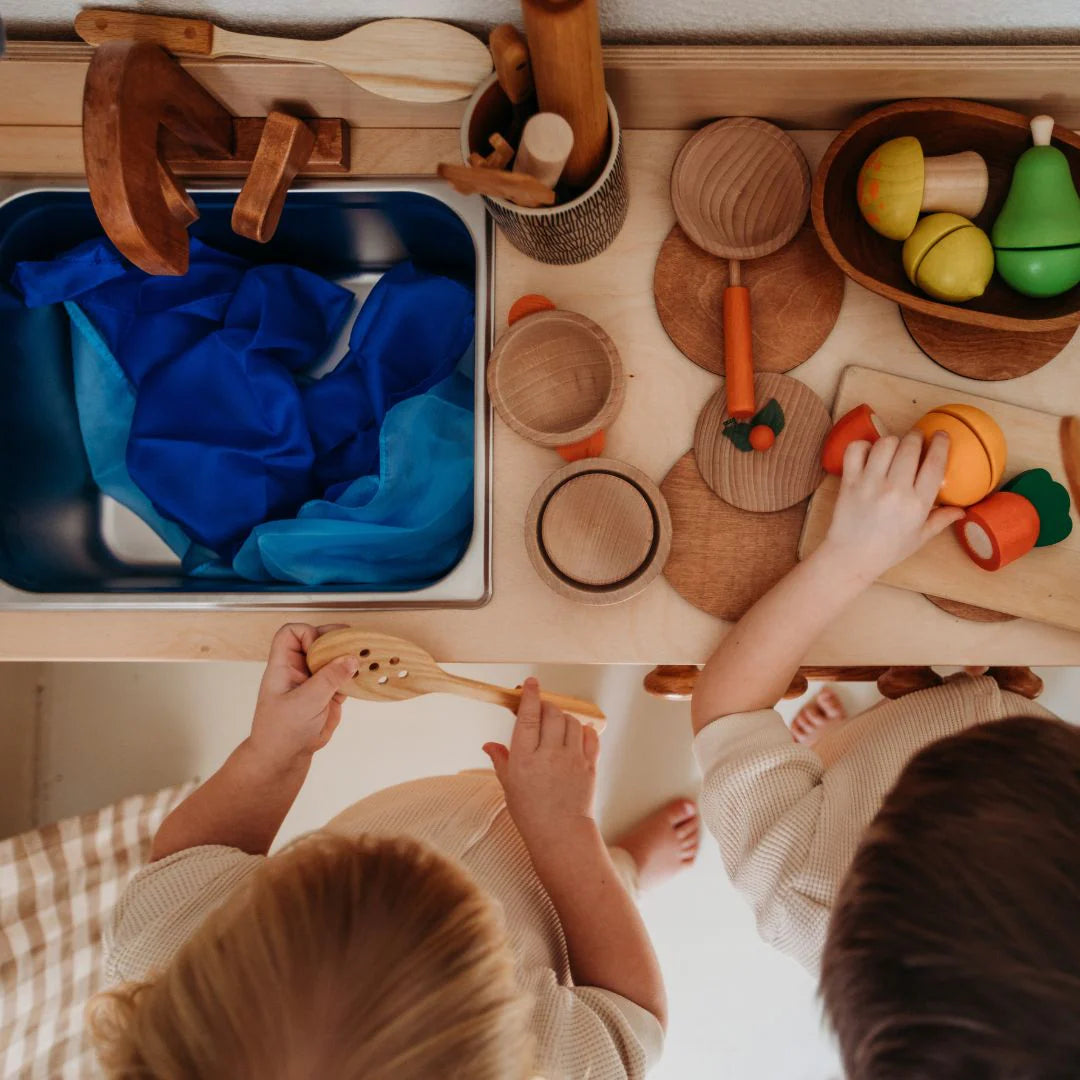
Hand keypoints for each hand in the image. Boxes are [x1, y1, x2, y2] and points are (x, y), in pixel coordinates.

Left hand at [248, 623, 359, 770]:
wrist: (285, 757)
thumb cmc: (282, 730)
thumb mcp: (306, 701)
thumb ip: (329, 678)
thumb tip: (351, 658)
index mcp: (284, 665)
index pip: (292, 633)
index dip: (309, 634)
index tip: (322, 650)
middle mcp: (299, 669)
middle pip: (318, 641)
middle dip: (336, 641)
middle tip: (356, 645)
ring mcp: (314, 681)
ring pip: (333, 659)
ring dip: (349, 658)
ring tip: (366, 659)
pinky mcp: (328, 694)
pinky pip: (343, 677)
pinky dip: (354, 676)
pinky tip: (363, 678)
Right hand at [483, 678, 599, 844]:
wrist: (560, 834)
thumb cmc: (530, 812)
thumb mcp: (508, 785)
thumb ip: (500, 760)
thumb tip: (488, 745)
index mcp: (524, 759)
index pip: (529, 717)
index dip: (530, 696)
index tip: (531, 683)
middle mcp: (549, 755)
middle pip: (552, 714)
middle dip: (546, 706)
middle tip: (541, 709)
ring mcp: (572, 759)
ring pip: (571, 722)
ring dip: (563, 717)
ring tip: (556, 725)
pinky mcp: (589, 766)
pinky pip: (590, 737)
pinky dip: (583, 730)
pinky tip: (575, 734)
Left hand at [823, 430, 963, 582]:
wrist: (851, 556)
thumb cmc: (888, 549)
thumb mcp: (920, 537)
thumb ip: (941, 519)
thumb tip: (963, 510)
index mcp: (917, 503)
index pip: (934, 463)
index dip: (941, 444)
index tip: (941, 435)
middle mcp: (895, 489)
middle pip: (910, 446)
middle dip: (916, 437)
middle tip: (916, 440)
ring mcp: (870, 483)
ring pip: (885, 444)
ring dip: (892, 441)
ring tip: (893, 448)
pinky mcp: (849, 482)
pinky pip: (855, 450)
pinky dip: (863, 445)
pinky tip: (869, 453)